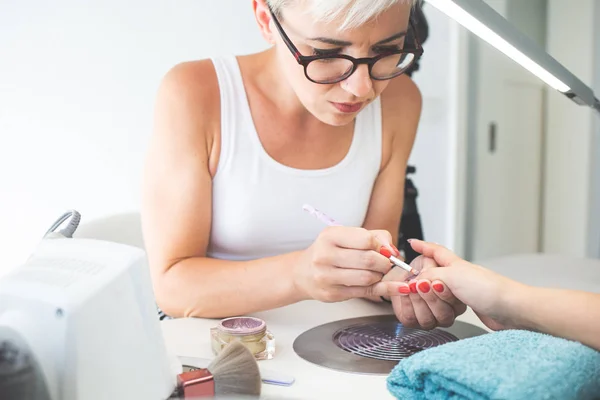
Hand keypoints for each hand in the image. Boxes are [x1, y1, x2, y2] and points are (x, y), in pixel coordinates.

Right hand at [293, 226, 405, 302]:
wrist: (303, 273)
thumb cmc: (329, 252)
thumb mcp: (347, 236)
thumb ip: (375, 237)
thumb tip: (393, 251)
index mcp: (330, 236)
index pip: (366, 239)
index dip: (382, 246)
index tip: (385, 251)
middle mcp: (325, 255)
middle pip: (369, 259)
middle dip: (385, 263)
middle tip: (387, 264)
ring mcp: (326, 276)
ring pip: (368, 278)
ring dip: (381, 276)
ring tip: (378, 273)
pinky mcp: (332, 294)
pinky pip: (366, 292)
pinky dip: (386, 289)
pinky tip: (398, 288)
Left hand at [383, 255, 466, 329]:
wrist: (401, 275)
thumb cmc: (419, 270)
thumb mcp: (430, 260)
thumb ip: (437, 260)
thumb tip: (435, 263)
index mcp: (455, 300)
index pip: (457, 304)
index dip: (446, 293)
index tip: (437, 282)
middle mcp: (445, 314)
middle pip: (444, 315)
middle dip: (432, 298)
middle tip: (423, 283)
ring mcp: (430, 321)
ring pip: (428, 320)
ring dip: (419, 300)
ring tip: (413, 286)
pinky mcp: (413, 322)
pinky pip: (411, 318)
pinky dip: (407, 303)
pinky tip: (405, 292)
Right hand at [404, 239, 525, 330]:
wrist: (512, 310)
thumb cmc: (489, 289)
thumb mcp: (453, 276)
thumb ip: (430, 276)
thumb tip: (414, 282)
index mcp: (454, 264)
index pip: (435, 250)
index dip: (423, 246)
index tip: (412, 243)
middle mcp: (457, 276)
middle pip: (430, 277)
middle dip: (424, 284)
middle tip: (421, 289)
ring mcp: (461, 292)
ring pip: (435, 295)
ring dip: (435, 302)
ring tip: (444, 302)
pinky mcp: (465, 307)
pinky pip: (444, 308)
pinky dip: (442, 311)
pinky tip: (446, 311)